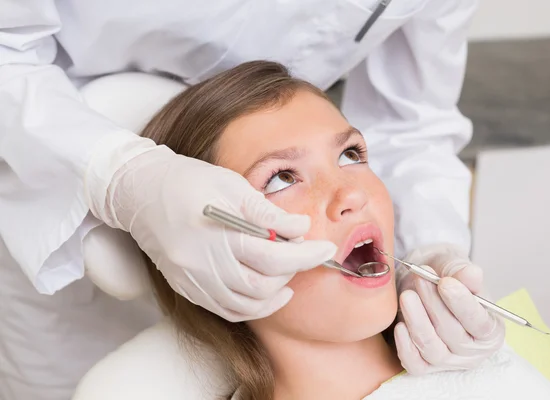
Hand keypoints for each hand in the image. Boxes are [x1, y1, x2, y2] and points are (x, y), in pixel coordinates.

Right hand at [98, 146, 336, 321]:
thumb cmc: (187, 181)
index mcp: (220, 235)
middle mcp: (206, 264)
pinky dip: (250, 307)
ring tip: (288, 280)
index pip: (276, 256)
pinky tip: (262, 293)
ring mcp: (194, 280)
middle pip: (263, 286)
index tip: (326, 249)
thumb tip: (300, 227)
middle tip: (304, 256)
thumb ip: (267, 212)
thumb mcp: (231, 185)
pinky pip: (224, 310)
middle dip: (293, 273)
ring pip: (245, 306)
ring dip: (273, 297)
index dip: (307, 255)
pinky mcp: (186, 287)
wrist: (139, 191)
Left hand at [394, 243, 504, 374]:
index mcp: (491, 330)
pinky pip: (414, 363)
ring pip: (432, 349)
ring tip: (407, 295)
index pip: (481, 324)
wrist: (423, 285)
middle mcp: (472, 351)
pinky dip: (406, 346)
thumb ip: (463, 273)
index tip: (445, 283)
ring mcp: (448, 361)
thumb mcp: (455, 269)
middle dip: (434, 305)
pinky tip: (400, 325)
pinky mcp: (424, 367)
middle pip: (454, 335)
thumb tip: (472, 273)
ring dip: (417, 321)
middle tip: (420, 279)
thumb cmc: (445, 279)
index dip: (463, 304)